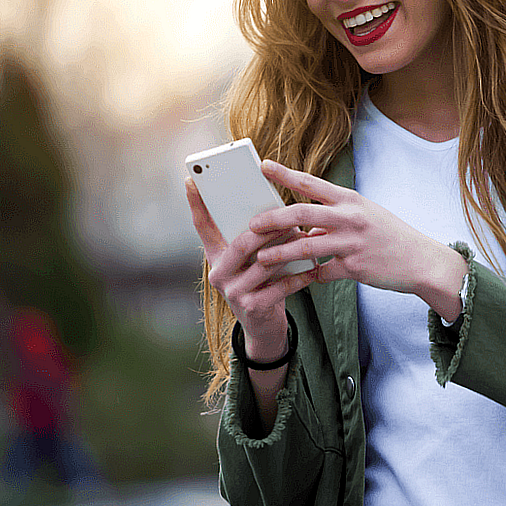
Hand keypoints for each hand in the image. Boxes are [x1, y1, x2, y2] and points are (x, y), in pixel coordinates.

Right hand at [185, 176, 319, 356]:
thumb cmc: (260, 285)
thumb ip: (252, 239)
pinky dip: (298, 276)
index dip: (196, 203)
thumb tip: (273, 208)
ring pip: (264, 263)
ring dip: (288, 249)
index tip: (192, 178)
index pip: (202, 226)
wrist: (264, 327)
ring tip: (305, 237)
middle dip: (267, 229)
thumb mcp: (249, 262)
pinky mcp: (251, 307)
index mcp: (215, 257)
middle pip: (242, 243)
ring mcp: (233, 292)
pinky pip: (279, 286)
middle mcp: (219, 273)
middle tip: (288, 216)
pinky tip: (312, 269)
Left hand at [250, 160, 467, 318]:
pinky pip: (323, 273)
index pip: (311, 182)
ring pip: (306, 246)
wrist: (422, 261)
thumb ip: (334, 218)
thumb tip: (306, 228)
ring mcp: (352, 243)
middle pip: (302, 213)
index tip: (263, 166)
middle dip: (273, 219)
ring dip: (281, 253)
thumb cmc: (391, 236)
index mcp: (350, 200)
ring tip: (262, 258)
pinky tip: (297, 280)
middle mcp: (350, 217)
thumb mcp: (364, 216)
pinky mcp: (355, 268)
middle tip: (252, 224)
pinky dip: (309, 277)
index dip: (285, 174)